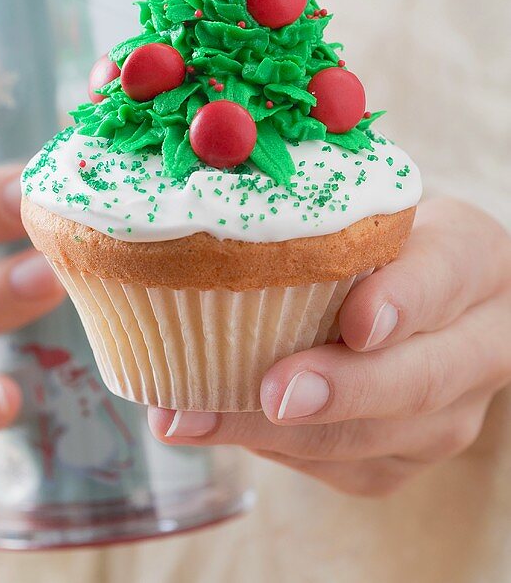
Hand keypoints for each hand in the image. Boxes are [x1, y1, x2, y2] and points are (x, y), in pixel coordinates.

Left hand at [149, 198, 510, 495]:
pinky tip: (217, 424)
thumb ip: (332, 219)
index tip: (357, 322)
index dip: (402, 303)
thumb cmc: (382, 237)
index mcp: (473, 261)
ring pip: (374, 439)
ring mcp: (449, 415)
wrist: (426, 296)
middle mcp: (478, 346)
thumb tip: (229, 231)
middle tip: (272, 393)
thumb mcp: (375, 208)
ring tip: (196, 417)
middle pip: (417, 380)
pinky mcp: (406, 458)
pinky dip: (275, 448)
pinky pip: (344, 467)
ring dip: (280, 434)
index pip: (445, 278)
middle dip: (340, 391)